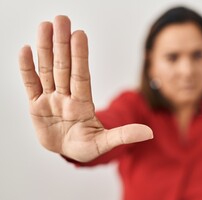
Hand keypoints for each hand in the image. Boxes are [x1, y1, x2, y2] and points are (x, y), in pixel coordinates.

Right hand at [19, 16, 152, 161]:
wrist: (67, 152)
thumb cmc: (85, 147)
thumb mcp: (104, 143)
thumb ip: (123, 135)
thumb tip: (149, 133)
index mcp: (83, 104)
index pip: (81, 76)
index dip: (79, 56)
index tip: (79, 35)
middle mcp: (67, 97)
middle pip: (63, 67)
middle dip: (61, 44)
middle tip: (62, 20)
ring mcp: (51, 100)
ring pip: (47, 70)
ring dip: (45, 49)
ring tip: (45, 26)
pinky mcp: (36, 106)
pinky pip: (30, 84)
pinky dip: (26, 69)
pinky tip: (26, 50)